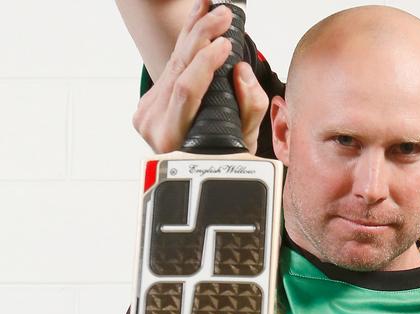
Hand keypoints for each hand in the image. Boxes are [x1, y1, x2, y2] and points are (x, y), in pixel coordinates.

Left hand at [133, 0, 268, 153]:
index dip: (205, 64)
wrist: (201, 166)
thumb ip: (248, 108)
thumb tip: (241, 72)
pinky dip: (187, 42)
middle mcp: (154, 125)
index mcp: (174, 140)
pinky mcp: (149, 101)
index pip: (187, 91)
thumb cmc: (224, 158)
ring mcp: (147, 112)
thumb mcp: (243, 142)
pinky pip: (170, 67)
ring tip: (212, 8)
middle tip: (223, 14)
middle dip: (202, 36)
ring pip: (172, 63)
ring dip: (195, 31)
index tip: (226, 46)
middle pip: (177, 69)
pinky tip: (197, 21)